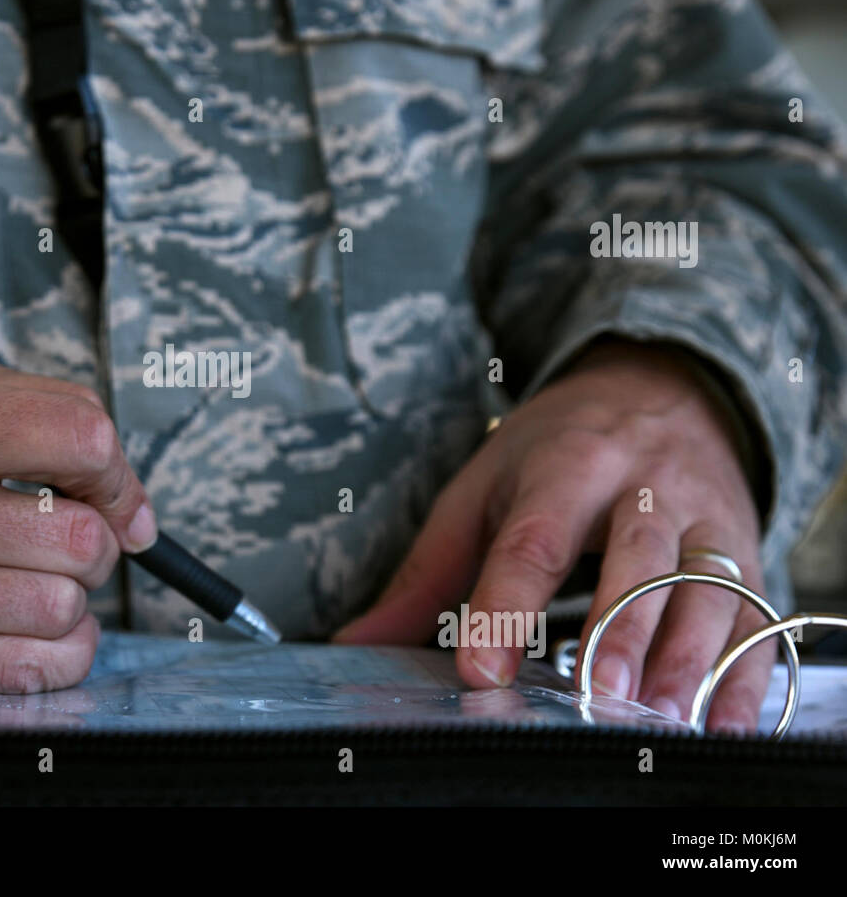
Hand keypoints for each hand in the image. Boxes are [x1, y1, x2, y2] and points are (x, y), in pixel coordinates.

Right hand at [0, 355, 156, 692]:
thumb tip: (131, 505)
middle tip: (65, 534)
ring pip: (60, 607)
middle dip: (95, 538)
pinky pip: (28, 671)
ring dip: (72, 596)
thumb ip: (35, 410)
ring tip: (38, 577)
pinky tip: (36, 625)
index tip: (105, 484)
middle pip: (78, 538)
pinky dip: (61, 651)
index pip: (74, 437)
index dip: (114, 467)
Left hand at [334, 341, 771, 732]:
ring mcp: (704, 518)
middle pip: (636, 559)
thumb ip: (426, 575)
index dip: (505, 606)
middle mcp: (644, 490)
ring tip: (659, 715)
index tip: (479, 669)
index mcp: (566, 468)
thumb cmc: (558, 448)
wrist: (662, 385)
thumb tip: (355, 642)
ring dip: (685, 656)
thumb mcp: (481, 491)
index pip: (531, 540)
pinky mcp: (745, 551)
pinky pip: (753, 616)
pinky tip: (719, 722)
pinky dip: (742, 672)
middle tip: (596, 692)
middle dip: (619, 628)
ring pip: (705, 588)